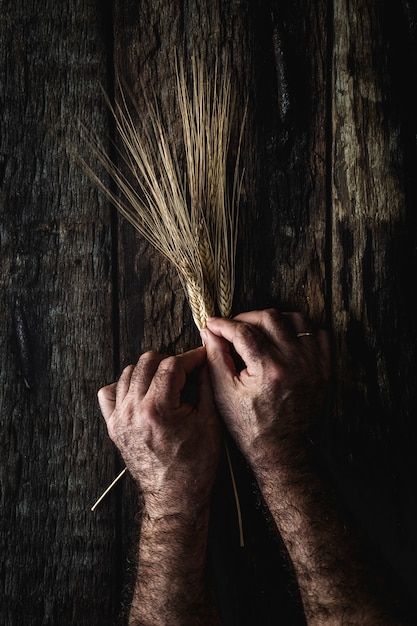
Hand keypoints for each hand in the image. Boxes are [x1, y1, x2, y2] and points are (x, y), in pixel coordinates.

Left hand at [97, 347, 221, 519]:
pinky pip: (110, 393)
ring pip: (129, 372)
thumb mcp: (210, 422)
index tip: (201, 358)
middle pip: (148, 362)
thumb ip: (206, 385)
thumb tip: (205, 360)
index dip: (191, 357)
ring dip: (149, 371)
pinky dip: (125, 386)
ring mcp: (120, 418)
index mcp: (158, 408)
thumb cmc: (196, 465)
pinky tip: (142, 392)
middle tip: (186, 371)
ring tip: (167, 382)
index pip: (172, 364)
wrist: (175, 498)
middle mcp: (133, 410)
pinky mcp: (113, 427)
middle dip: (170, 361)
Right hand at [201, 309, 329, 474]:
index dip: (223, 324)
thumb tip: (209, 331)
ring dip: (274, 319)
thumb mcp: (224, 395)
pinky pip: (317, 333)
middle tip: (233, 328)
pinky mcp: (323, 368)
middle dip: (245, 317)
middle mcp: (294, 361)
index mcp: (268, 369)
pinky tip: (283, 338)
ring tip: (258, 330)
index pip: (242, 330)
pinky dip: (300, 329)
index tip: (212, 324)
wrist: (283, 453)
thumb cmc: (250, 427)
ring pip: (296, 319)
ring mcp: (313, 363)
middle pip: (269, 317)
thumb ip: (216, 358)